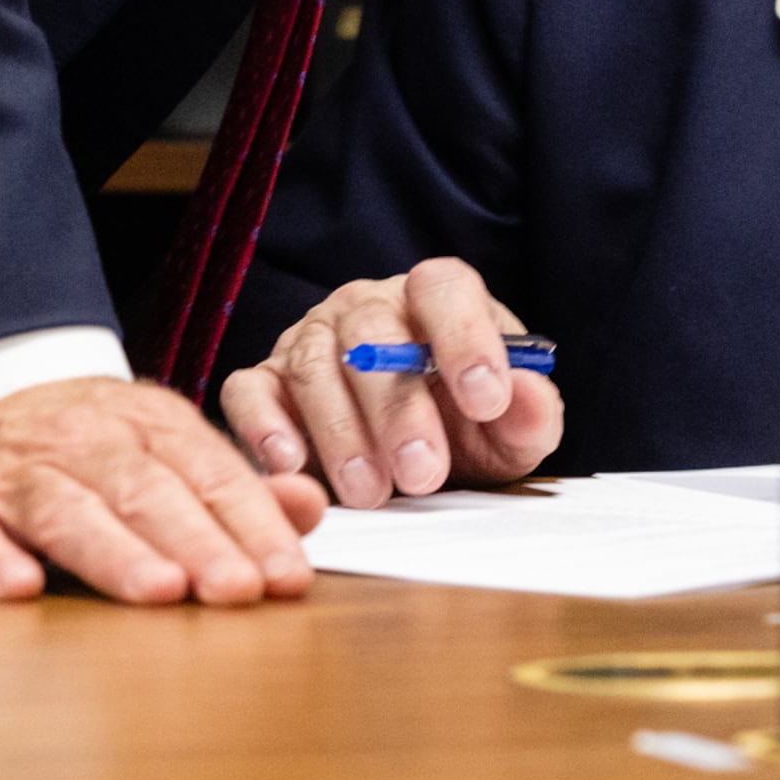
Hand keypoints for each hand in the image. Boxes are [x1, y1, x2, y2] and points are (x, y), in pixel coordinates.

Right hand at [0, 375, 322, 606]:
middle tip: (236, 590)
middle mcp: (78, 439)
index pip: (207, 472)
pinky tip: (20, 588)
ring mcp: (8, 473)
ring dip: (113, 551)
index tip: (286, 576)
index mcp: (144, 422)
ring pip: (63, 507)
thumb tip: (310, 506)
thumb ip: (236, 486)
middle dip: (195, 541)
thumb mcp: (166, 448)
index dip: (251, 524)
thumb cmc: (87, 447)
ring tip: (158, 590)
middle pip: (142, 489)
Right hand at [219, 257, 563, 508]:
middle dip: (399, 408)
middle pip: (371, 333)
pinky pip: (250, 390)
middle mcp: (366, 307)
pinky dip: (264, 426)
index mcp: (433, 300)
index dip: (464, 336)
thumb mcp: (509, 434)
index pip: (443, 287)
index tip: (486, 398)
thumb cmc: (462, 435)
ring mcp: (310, 339)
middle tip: (424, 472)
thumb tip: (528, 395)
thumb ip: (528, 413)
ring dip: (341, 433)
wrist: (408, 465)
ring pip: (314, 366)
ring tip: (371, 492)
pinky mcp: (264, 381)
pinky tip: (291, 465)